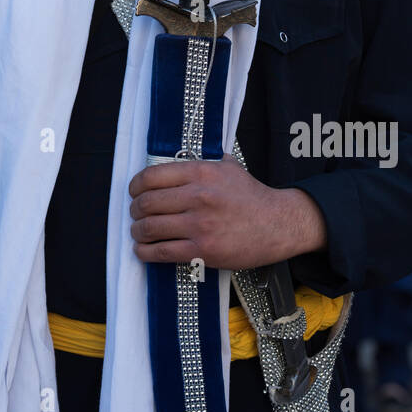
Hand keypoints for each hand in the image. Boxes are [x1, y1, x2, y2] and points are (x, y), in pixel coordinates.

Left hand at [129, 155, 326, 269]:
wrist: (278, 224)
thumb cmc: (252, 196)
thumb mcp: (229, 167)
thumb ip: (205, 161)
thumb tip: (181, 159)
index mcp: (201, 173)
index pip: (151, 176)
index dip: (135, 186)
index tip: (133, 192)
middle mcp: (197, 196)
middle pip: (146, 203)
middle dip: (134, 210)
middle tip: (135, 214)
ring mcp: (200, 224)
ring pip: (150, 228)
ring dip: (137, 232)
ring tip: (138, 232)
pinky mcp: (203, 250)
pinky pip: (162, 252)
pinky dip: (145, 252)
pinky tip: (143, 251)